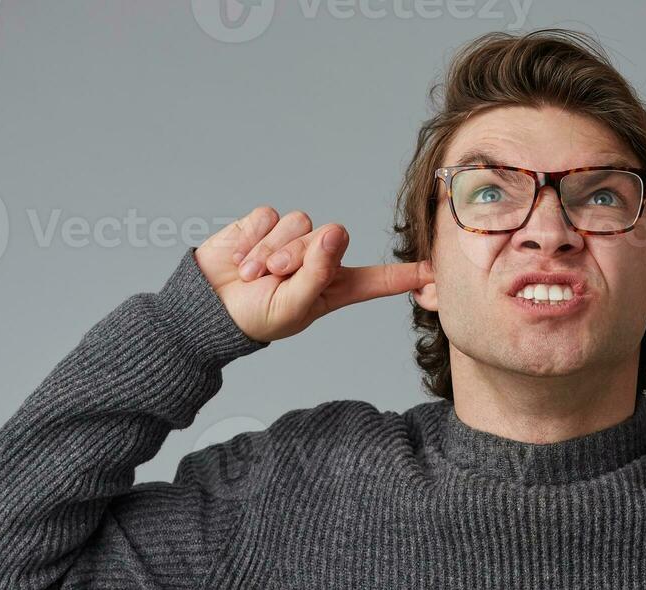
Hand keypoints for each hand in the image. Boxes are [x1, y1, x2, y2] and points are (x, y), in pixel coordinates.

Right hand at [194, 205, 433, 342]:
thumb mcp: (292, 307)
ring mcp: (294, 239)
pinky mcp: (268, 223)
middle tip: (274, 277)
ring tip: (255, 273)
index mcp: (335, 287)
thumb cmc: (256, 316)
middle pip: (332, 239)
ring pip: (301, 224)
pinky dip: (254, 238)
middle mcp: (320, 259)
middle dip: (299, 257)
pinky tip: (243, 255)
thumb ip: (316, 273)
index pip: (377, 279)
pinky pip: (271, 217)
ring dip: (273, 250)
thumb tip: (335, 232)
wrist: (210, 306)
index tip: (435, 271)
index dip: (406, 275)